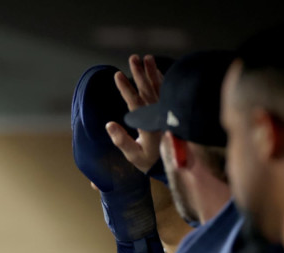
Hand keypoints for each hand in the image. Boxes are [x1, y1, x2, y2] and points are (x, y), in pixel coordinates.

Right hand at [105, 54, 164, 173]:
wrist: (174, 164)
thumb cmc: (149, 160)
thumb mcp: (133, 155)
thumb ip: (121, 140)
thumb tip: (109, 124)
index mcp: (148, 125)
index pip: (136, 103)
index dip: (126, 88)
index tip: (117, 75)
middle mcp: (159, 115)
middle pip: (149, 90)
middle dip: (140, 73)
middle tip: (132, 57)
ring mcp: (167, 111)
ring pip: (159, 87)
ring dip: (152, 71)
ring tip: (146, 57)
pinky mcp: (171, 110)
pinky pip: (167, 90)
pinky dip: (162, 78)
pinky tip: (156, 69)